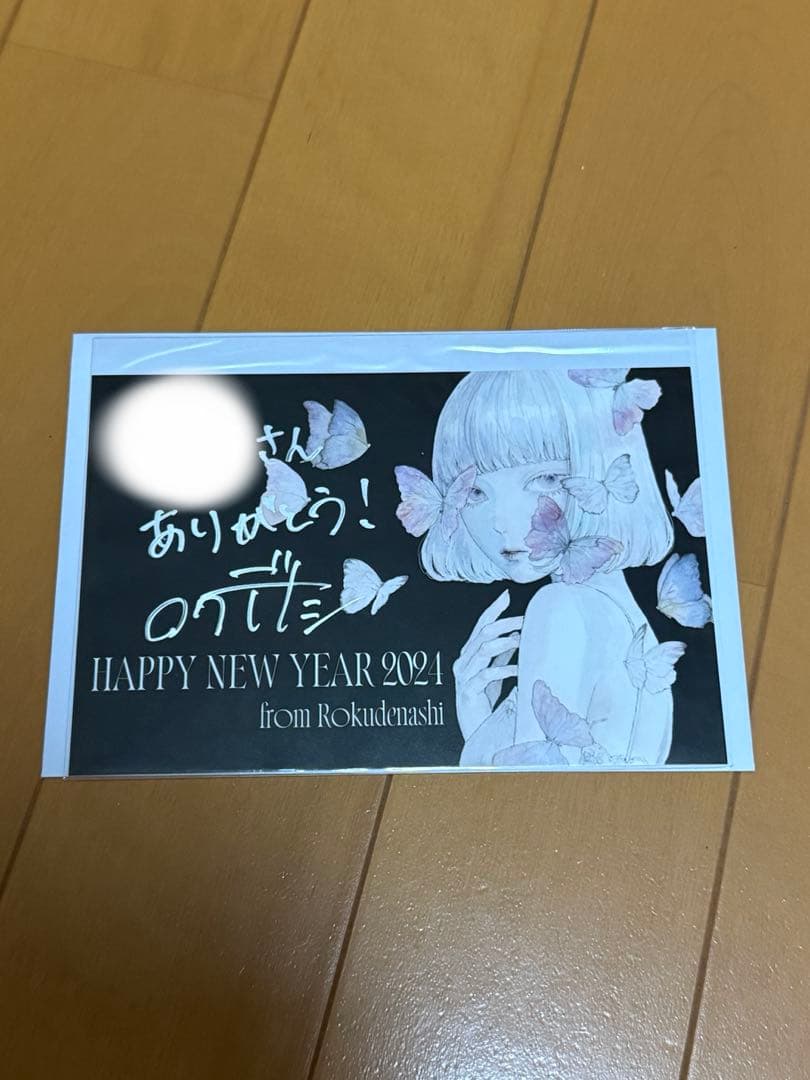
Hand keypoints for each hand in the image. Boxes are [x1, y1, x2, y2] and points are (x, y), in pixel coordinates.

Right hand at [452, 589, 521, 737]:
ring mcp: (463, 675)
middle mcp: (463, 661)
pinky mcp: (469, 690)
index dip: (493, 609)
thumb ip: (501, 655)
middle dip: (504, 623)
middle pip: (483, 633)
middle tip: (525, 620)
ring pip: (483, 650)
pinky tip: (518, 669)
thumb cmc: (483, 700)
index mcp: (468, 654)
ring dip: (504, 642)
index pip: (480, 625)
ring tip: (523, 640)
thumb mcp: (495, 673)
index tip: (506, 595)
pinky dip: (504, 669)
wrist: (474, 728)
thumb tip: (515, 634)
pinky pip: (487, 674)